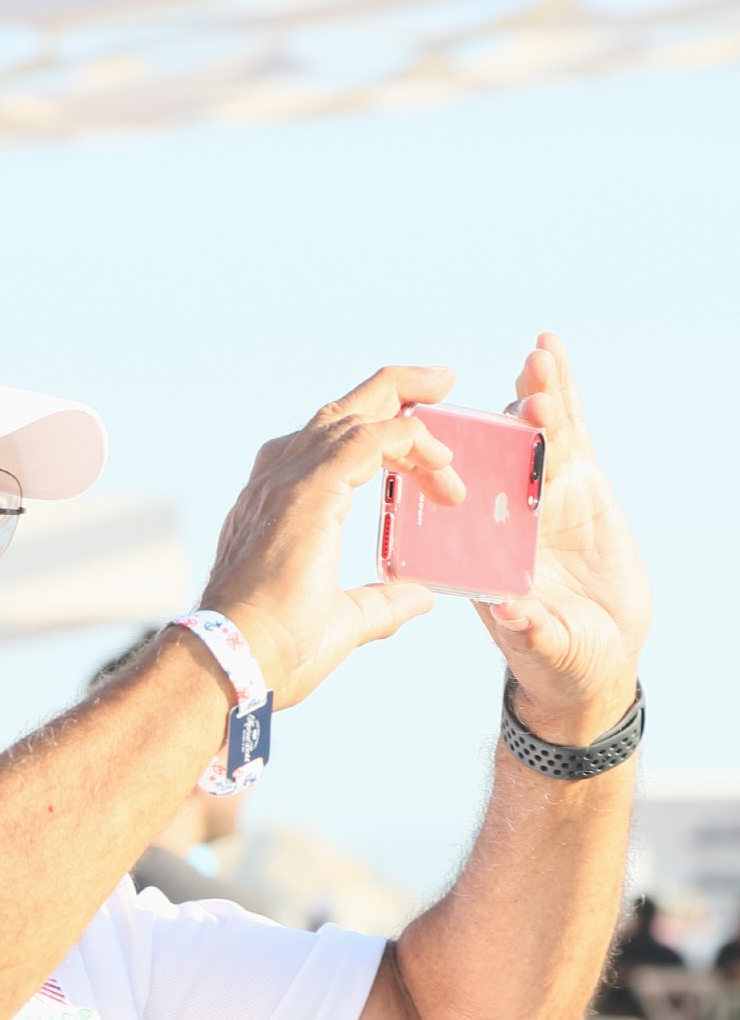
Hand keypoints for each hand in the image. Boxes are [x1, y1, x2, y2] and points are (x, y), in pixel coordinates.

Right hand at [200, 366, 464, 708]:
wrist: (238, 661)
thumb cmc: (273, 652)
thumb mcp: (342, 624)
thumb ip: (381, 605)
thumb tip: (419, 598)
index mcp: (278, 509)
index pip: (328, 450)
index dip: (378, 437)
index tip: (424, 451)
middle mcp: (277, 484)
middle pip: (339, 414)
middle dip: (391, 392)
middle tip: (441, 383)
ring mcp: (289, 483)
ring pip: (354, 415)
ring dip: (406, 406)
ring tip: (447, 391)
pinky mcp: (308, 492)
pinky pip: (368, 439)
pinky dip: (407, 437)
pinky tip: (437, 457)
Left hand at [475, 335, 651, 744]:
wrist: (592, 660)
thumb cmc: (557, 662)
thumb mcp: (544, 649)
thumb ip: (531, 630)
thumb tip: (509, 610)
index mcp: (477, 552)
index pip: (450, 497)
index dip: (434, 460)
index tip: (426, 434)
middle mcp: (501, 515)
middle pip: (489, 454)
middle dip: (494, 420)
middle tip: (503, 392)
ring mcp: (538, 494)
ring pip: (527, 434)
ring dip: (531, 395)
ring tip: (535, 360)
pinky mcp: (579, 484)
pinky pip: (568, 433)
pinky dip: (562, 395)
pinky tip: (551, 357)